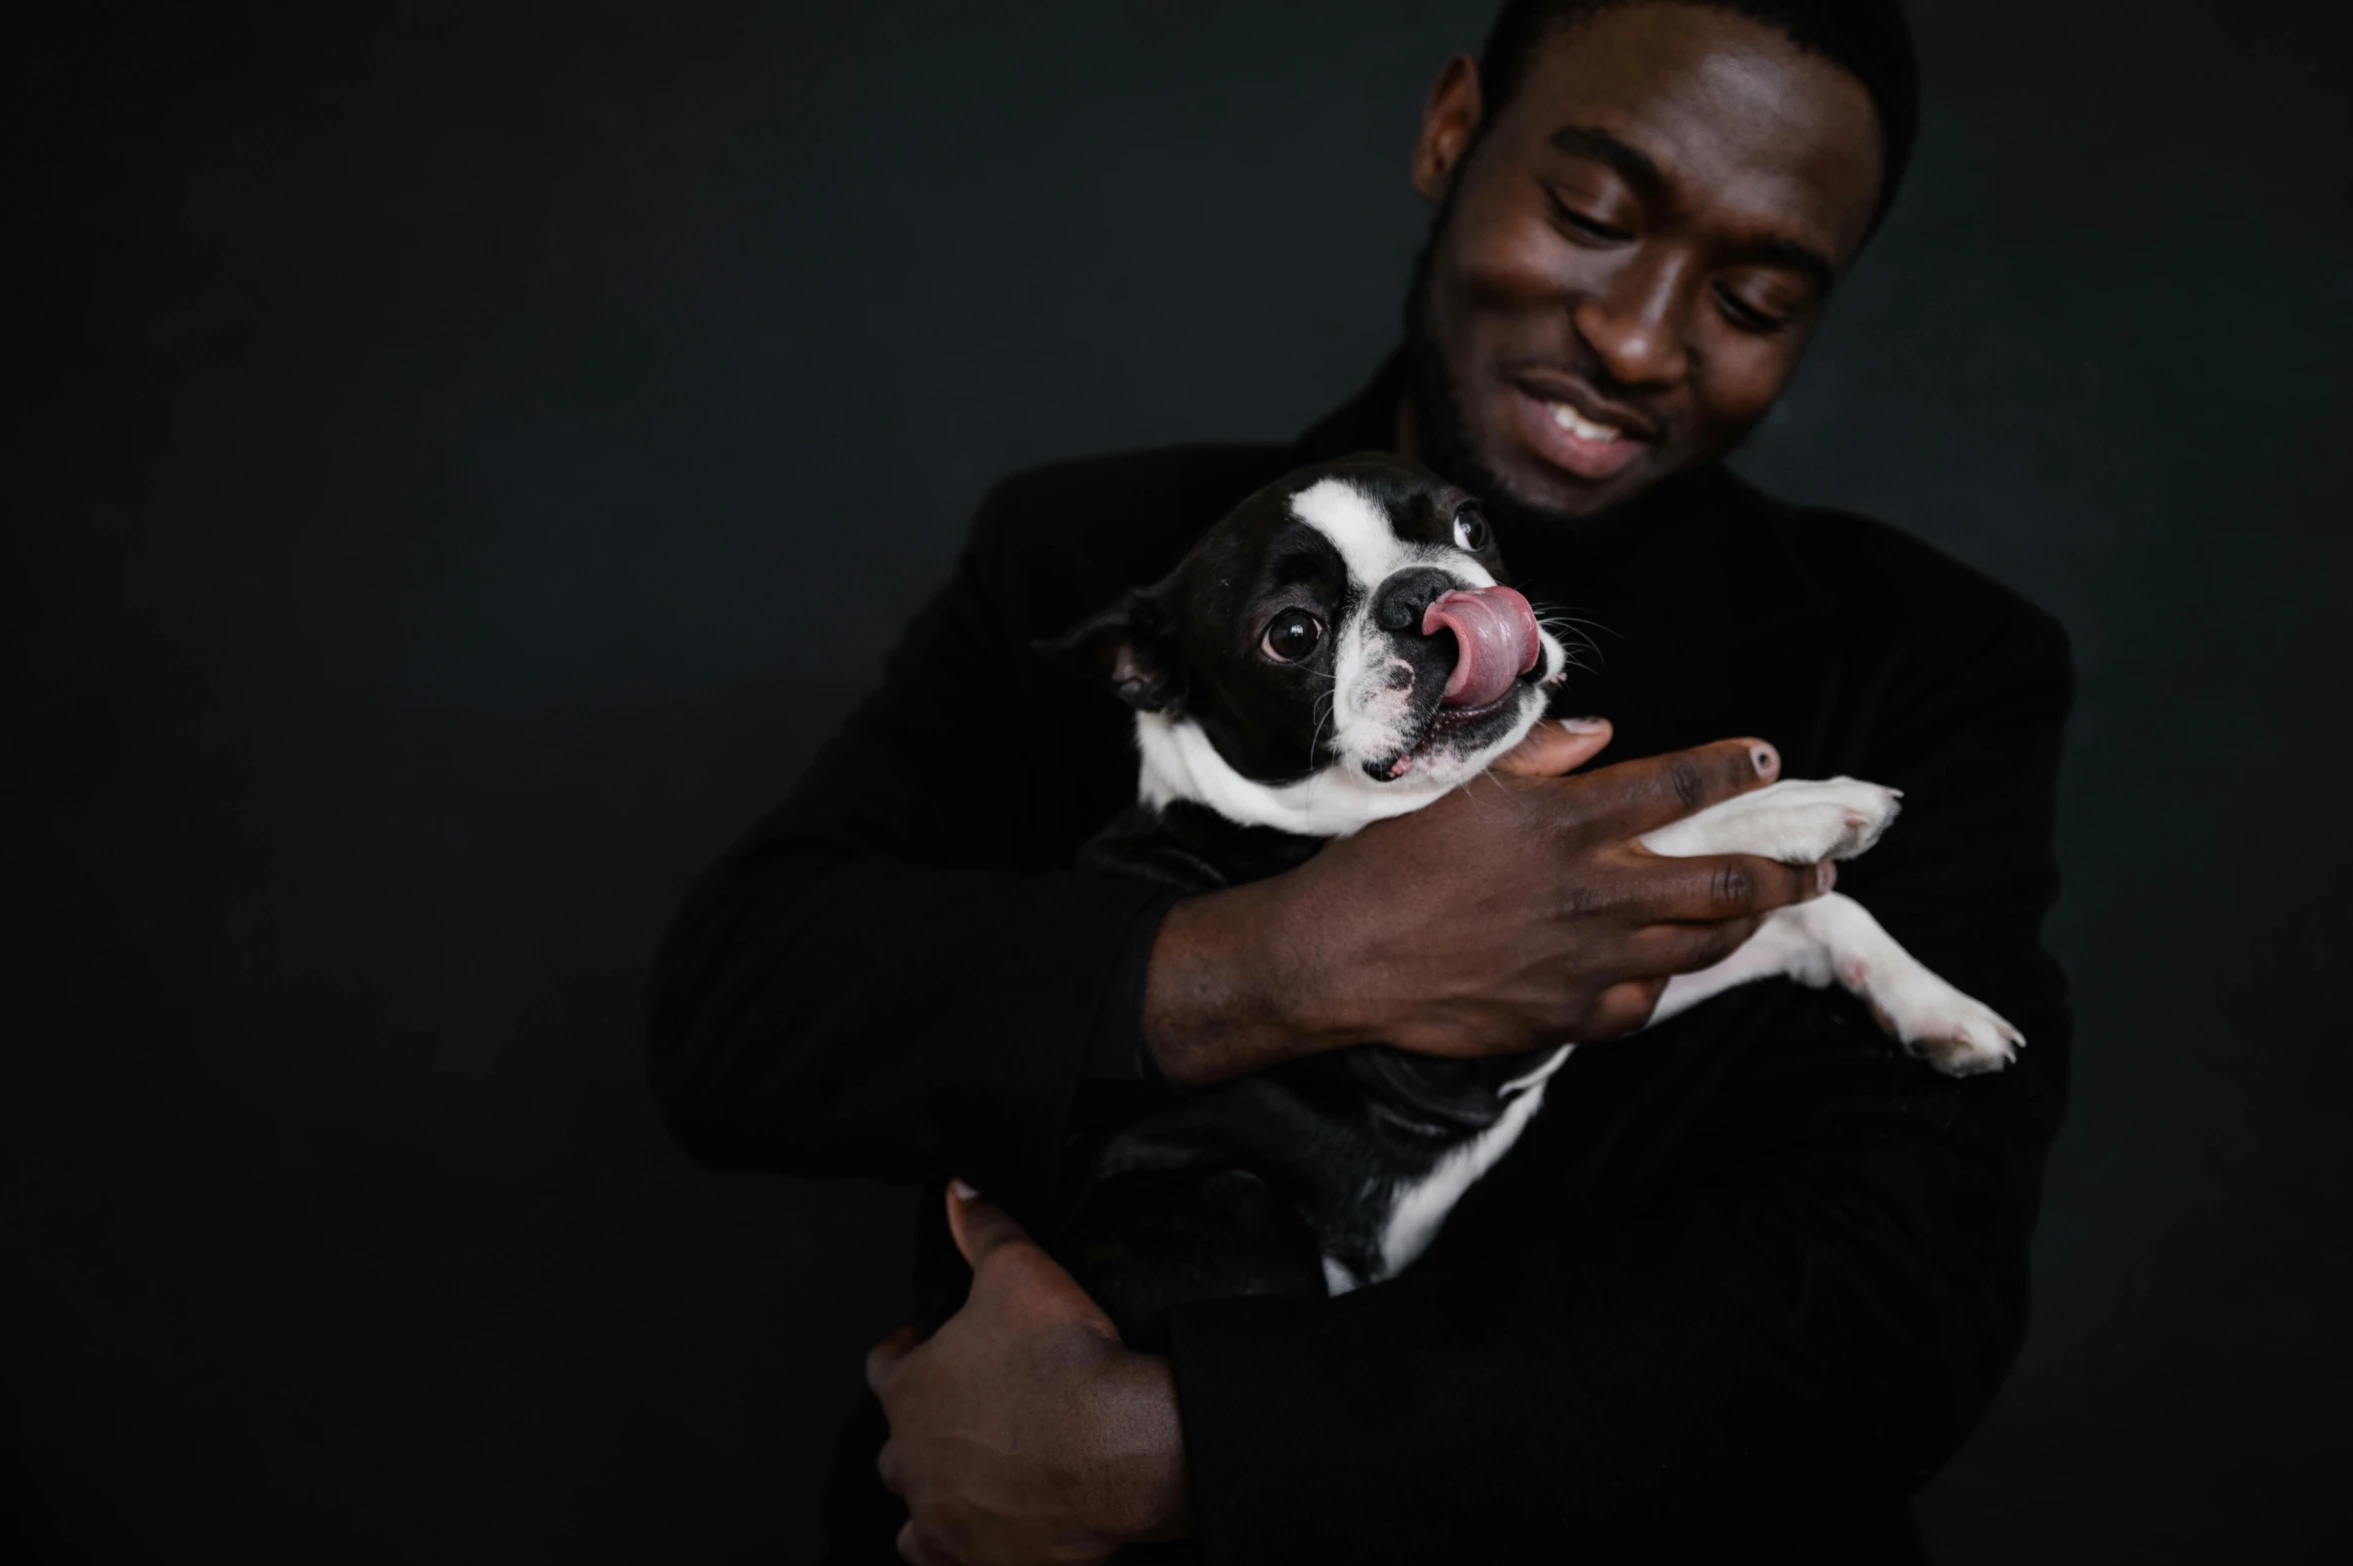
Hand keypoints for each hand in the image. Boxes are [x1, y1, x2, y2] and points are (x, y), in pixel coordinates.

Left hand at [867, 1183, 1191, 1565]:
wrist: (1113, 1446)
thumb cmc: (1061, 1357)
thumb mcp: (1020, 1269)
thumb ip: (982, 1226)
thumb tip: (957, 1187)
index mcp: (910, 1390)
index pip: (883, 1366)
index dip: (903, 1351)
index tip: (922, 1344)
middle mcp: (911, 1461)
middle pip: (893, 1450)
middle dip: (920, 1432)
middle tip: (962, 1417)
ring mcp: (941, 1519)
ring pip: (913, 1518)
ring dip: (933, 1500)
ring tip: (968, 1486)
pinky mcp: (979, 1562)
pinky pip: (946, 1563)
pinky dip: (960, 1551)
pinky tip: (985, 1537)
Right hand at [1144, 721, 1830, 1084]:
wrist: (1343, 956)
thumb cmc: (1391, 858)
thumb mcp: (1462, 782)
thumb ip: (1540, 753)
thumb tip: (1603, 733)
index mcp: (1570, 822)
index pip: (1682, 787)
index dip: (1735, 769)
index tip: (1767, 758)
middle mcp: (1596, 893)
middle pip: (1725, 883)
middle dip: (1786, 871)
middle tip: (1820, 865)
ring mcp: (1588, 962)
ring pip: (1700, 946)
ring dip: (1745, 925)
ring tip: (1766, 910)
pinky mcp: (1567, 1015)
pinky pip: (1643, 1001)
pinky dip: (1664, 981)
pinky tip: (1667, 969)